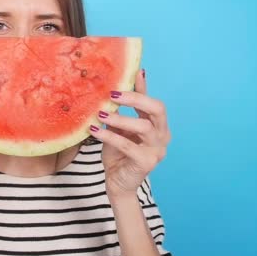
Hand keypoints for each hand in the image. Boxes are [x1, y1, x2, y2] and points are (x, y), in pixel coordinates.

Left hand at [90, 69, 170, 197]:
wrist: (117, 183)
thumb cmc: (118, 154)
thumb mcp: (119, 128)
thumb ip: (121, 110)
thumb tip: (112, 86)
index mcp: (158, 125)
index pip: (153, 101)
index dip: (143, 86)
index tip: (132, 72)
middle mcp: (163, 135)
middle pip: (157, 109)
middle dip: (136, 98)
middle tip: (113, 94)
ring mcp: (157, 150)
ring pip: (143, 126)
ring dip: (120, 118)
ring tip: (101, 113)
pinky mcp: (147, 162)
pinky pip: (127, 145)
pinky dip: (109, 136)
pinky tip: (94, 130)